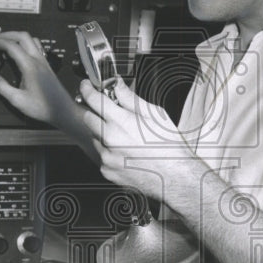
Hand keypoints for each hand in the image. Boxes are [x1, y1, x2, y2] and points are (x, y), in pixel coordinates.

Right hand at [0, 31, 74, 127]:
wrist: (62, 110)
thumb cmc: (43, 107)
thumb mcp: (18, 100)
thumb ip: (2, 87)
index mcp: (30, 66)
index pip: (10, 45)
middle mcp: (38, 60)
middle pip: (21, 36)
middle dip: (4, 34)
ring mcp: (43, 61)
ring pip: (30, 39)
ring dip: (15, 36)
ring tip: (3, 42)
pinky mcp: (46, 65)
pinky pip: (35, 46)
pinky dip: (24, 43)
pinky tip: (19, 50)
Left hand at [79, 78, 194, 204]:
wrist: (175, 177)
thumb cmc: (169, 147)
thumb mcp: (154, 114)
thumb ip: (130, 98)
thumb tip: (118, 85)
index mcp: (120, 123)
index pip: (93, 100)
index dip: (87, 90)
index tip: (87, 87)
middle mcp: (110, 140)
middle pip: (88, 118)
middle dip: (96, 111)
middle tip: (111, 112)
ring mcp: (106, 157)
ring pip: (95, 138)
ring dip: (103, 133)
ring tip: (126, 137)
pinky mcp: (107, 171)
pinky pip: (101, 155)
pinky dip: (109, 151)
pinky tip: (126, 151)